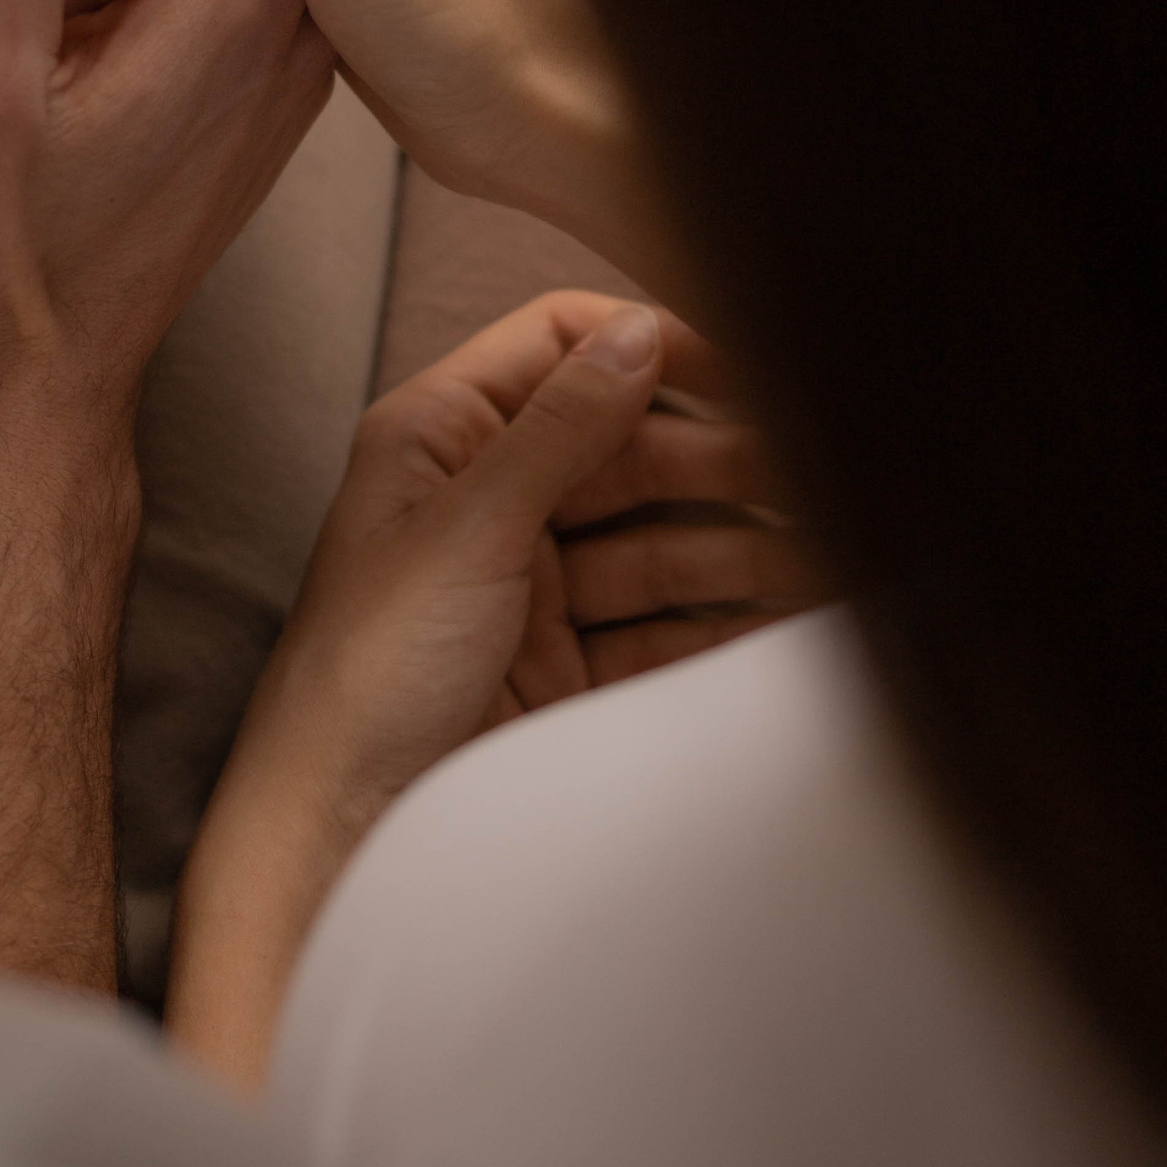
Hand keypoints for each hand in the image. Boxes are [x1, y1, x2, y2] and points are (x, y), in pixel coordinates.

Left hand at [169, 290, 820, 1086]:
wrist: (337, 834)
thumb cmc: (365, 673)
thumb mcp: (465, 530)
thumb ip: (559, 431)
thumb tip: (637, 333)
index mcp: (442, 439)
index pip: (559, 348)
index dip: (651, 346)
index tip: (748, 365)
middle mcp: (489, 502)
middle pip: (630, 451)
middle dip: (723, 461)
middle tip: (815, 472)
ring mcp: (533, 588)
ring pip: (660, 544)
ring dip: (741, 549)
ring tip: (829, 554)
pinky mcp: (565, 670)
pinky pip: (664, 632)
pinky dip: (725, 629)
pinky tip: (790, 627)